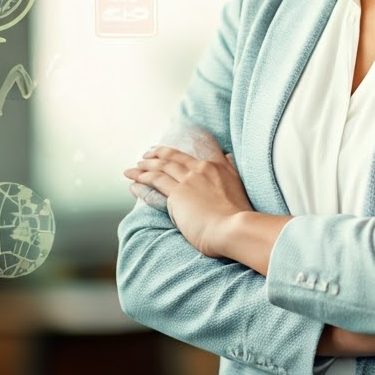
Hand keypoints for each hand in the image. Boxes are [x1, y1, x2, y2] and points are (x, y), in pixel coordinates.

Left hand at [123, 146, 254, 257]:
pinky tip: (133, 181)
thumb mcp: (241, 185)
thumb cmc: (240, 215)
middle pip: (175, 157)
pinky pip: (155, 181)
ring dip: (146, 166)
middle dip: (158, 154)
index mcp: (220, 167)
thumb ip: (232, 169)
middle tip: (146, 155)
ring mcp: (189, 180)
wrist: (234, 227)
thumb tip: (230, 156)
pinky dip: (143, 179)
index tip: (168, 149)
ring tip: (134, 168)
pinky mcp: (177, 194)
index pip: (197, 150)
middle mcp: (203, 169)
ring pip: (162, 167)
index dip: (180, 148)